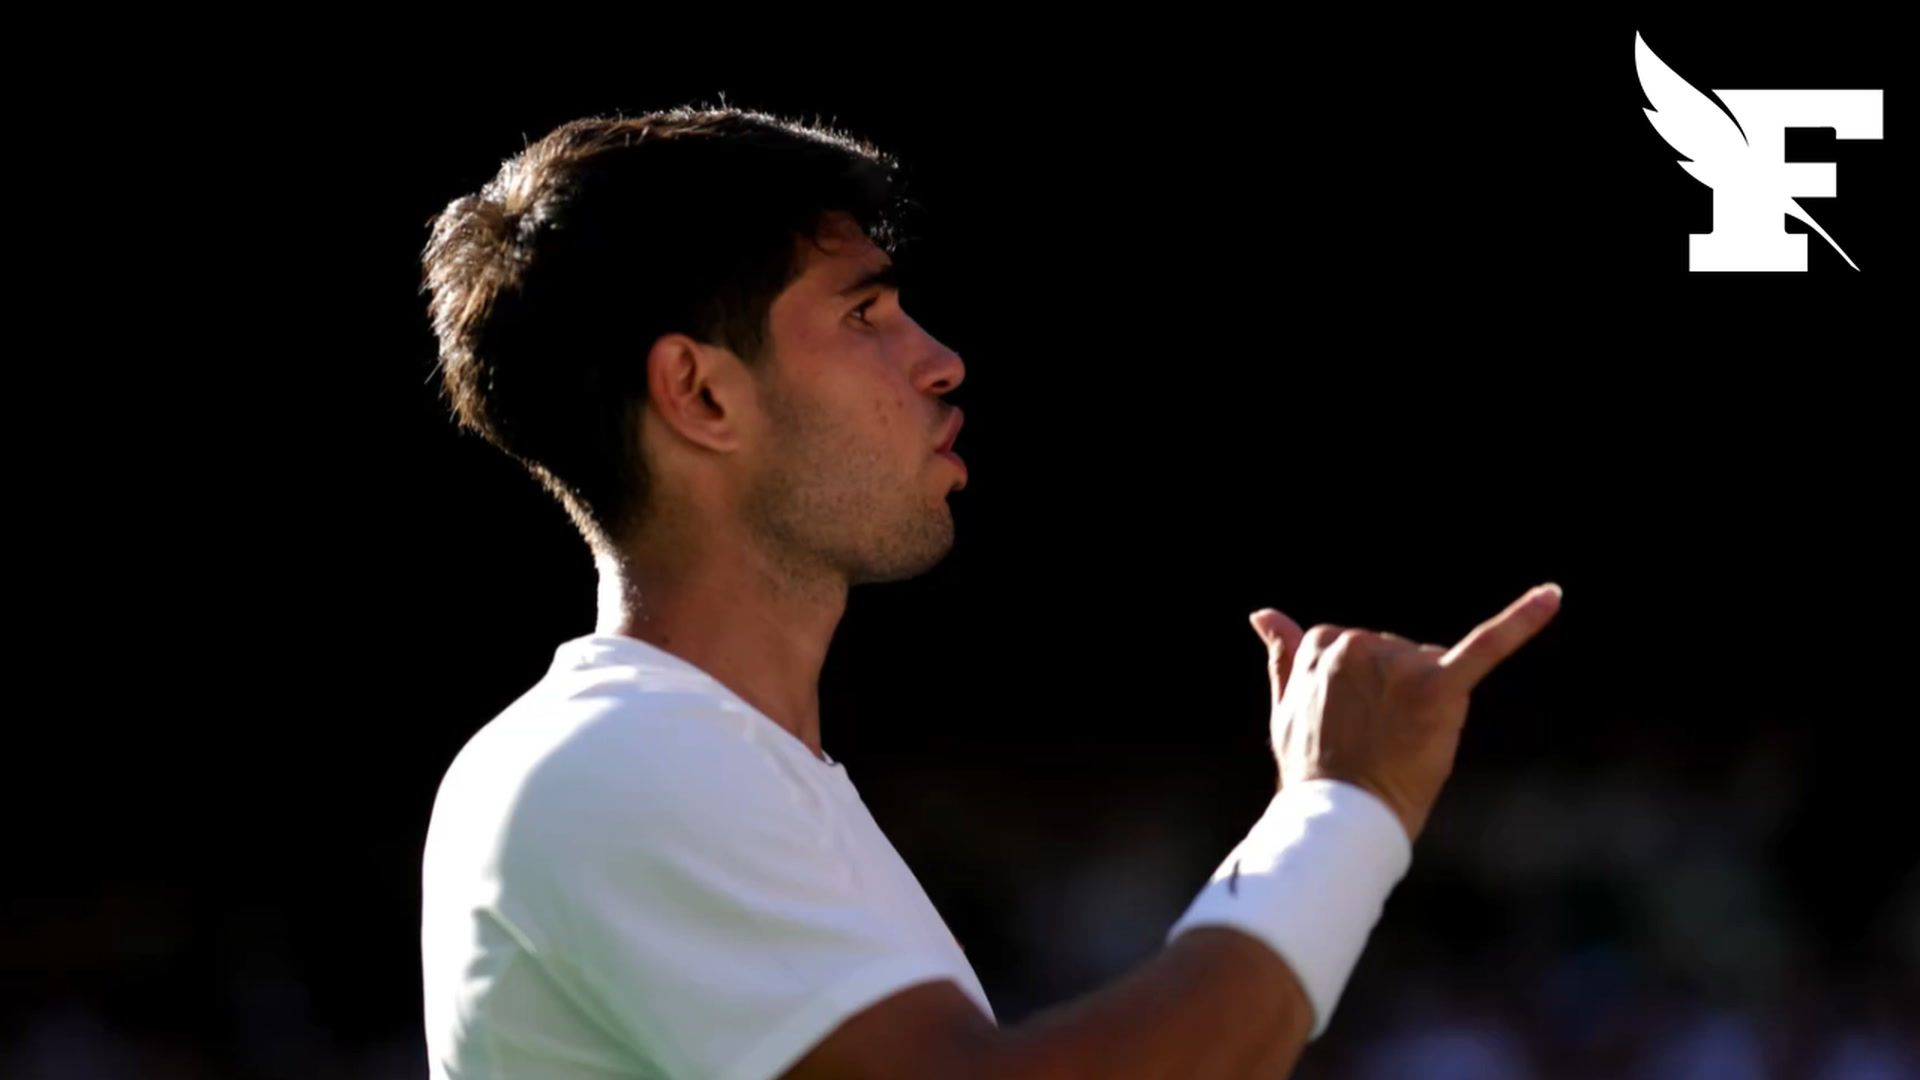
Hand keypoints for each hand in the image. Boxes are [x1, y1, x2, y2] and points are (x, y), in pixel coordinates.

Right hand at [1248, 585, 1562, 840]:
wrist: (1340, 817)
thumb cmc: (1313, 769)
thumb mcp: (1286, 708)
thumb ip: (1284, 656)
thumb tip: (1262, 612)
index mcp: (1325, 644)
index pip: (1362, 648)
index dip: (1366, 690)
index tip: (1351, 726)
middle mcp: (1360, 644)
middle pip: (1401, 654)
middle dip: (1397, 693)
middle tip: (1376, 741)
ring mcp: (1400, 665)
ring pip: (1431, 664)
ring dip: (1425, 700)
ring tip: (1400, 743)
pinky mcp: (1441, 686)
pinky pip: (1488, 646)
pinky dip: (1523, 620)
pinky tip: (1553, 596)